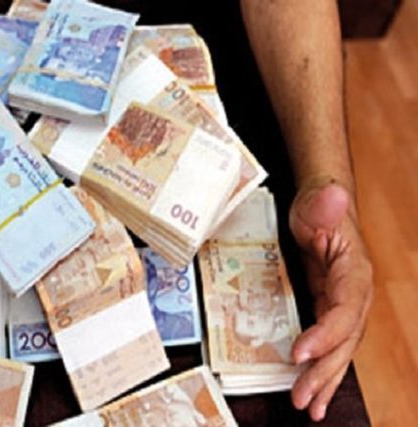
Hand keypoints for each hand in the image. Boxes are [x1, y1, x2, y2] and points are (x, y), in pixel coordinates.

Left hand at [288, 180, 372, 420]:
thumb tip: (334, 194)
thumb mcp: (317, 202)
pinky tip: (312, 394)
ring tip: (309, 408)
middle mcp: (354, 295)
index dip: (326, 334)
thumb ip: (325, 204)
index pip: (344, 311)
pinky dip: (322, 370)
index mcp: (354, 273)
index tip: (300, 352)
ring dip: (325, 381)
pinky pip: (329, 345)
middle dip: (325, 371)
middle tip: (303, 398)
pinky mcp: (329, 310)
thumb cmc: (318, 205)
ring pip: (339, 351)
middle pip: (344, 341)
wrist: (322, 206)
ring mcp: (343, 306)